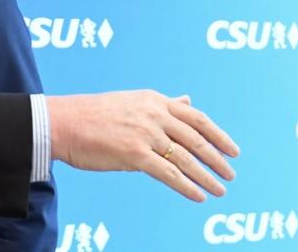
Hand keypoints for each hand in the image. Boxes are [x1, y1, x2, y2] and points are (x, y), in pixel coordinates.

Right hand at [46, 90, 238, 201]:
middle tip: (230, 174)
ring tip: (219, 189)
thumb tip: (187, 100)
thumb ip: (163, 104)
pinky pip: (168, 173)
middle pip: (196, 139)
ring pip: (186, 158)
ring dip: (206, 176)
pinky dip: (187, 186)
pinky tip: (199, 196)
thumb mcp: (133, 100)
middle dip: (217, 159)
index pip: (197, 119)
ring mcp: (145, 134)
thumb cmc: (94, 114)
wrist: (63, 123)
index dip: (219, 135)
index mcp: (155, 101)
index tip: (233, 150)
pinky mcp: (134, 154)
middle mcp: (154, 114)